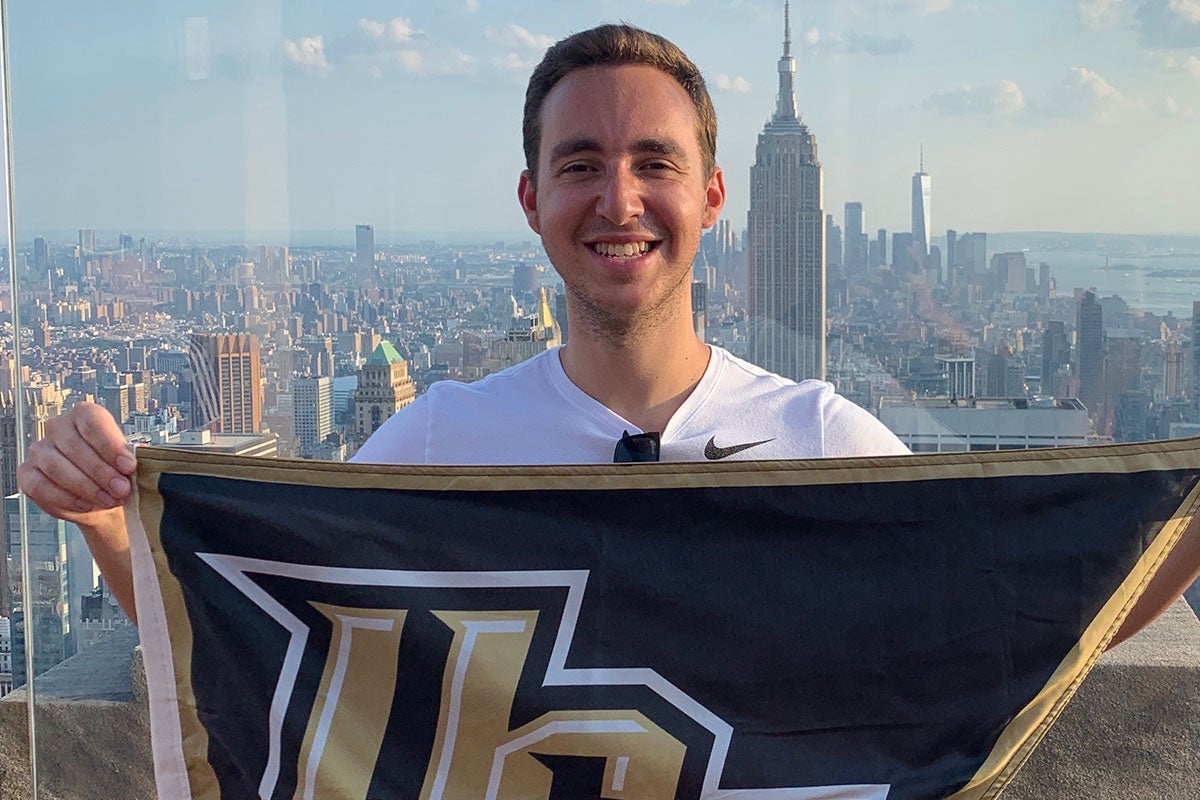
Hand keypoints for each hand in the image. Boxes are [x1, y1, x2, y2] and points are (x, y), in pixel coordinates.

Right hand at [18, 401, 135, 525]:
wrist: (105, 500)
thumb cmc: (117, 474)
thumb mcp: (128, 464)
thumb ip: (130, 457)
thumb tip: (137, 457)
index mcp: (85, 416)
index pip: (92, 422)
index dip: (110, 446)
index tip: (128, 466)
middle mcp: (58, 428)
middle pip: (74, 446)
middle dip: (101, 471)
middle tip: (121, 489)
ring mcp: (39, 450)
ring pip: (55, 466)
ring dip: (85, 486)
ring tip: (108, 500)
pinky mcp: (27, 474)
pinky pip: (39, 485)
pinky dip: (64, 498)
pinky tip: (85, 504)